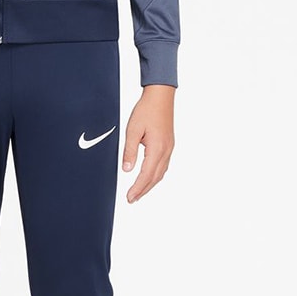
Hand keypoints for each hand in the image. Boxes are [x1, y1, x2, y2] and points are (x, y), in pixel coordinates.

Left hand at [121, 84, 174, 202]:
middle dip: (143, 190)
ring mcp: (169, 148)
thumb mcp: (132, 130)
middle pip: (155, 177)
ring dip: (149, 184)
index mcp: (157, 148)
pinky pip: (163, 165)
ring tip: (139, 192)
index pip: (146, 175)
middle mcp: (166, 151)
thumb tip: (127, 169)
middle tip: (132, 199)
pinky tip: (149, 176)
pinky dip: (155, 175)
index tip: (129, 197)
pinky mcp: (169, 144)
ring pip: (160, 173)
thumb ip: (129, 151)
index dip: (137, 188)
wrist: (161, 96)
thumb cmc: (146, 110)